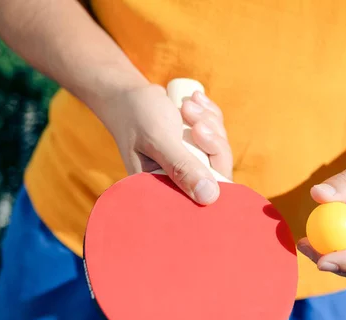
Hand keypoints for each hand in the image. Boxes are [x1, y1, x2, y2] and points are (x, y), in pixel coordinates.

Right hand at [94, 84, 232, 204]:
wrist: (127, 95)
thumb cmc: (135, 117)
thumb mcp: (158, 141)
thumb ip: (181, 168)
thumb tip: (210, 198)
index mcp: (166, 189)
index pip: (206, 194)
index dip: (215, 167)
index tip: (198, 133)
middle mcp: (180, 180)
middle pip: (218, 166)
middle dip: (209, 135)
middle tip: (188, 112)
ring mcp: (191, 162)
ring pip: (219, 146)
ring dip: (208, 121)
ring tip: (186, 105)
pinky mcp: (196, 145)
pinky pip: (217, 131)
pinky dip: (209, 114)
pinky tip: (195, 100)